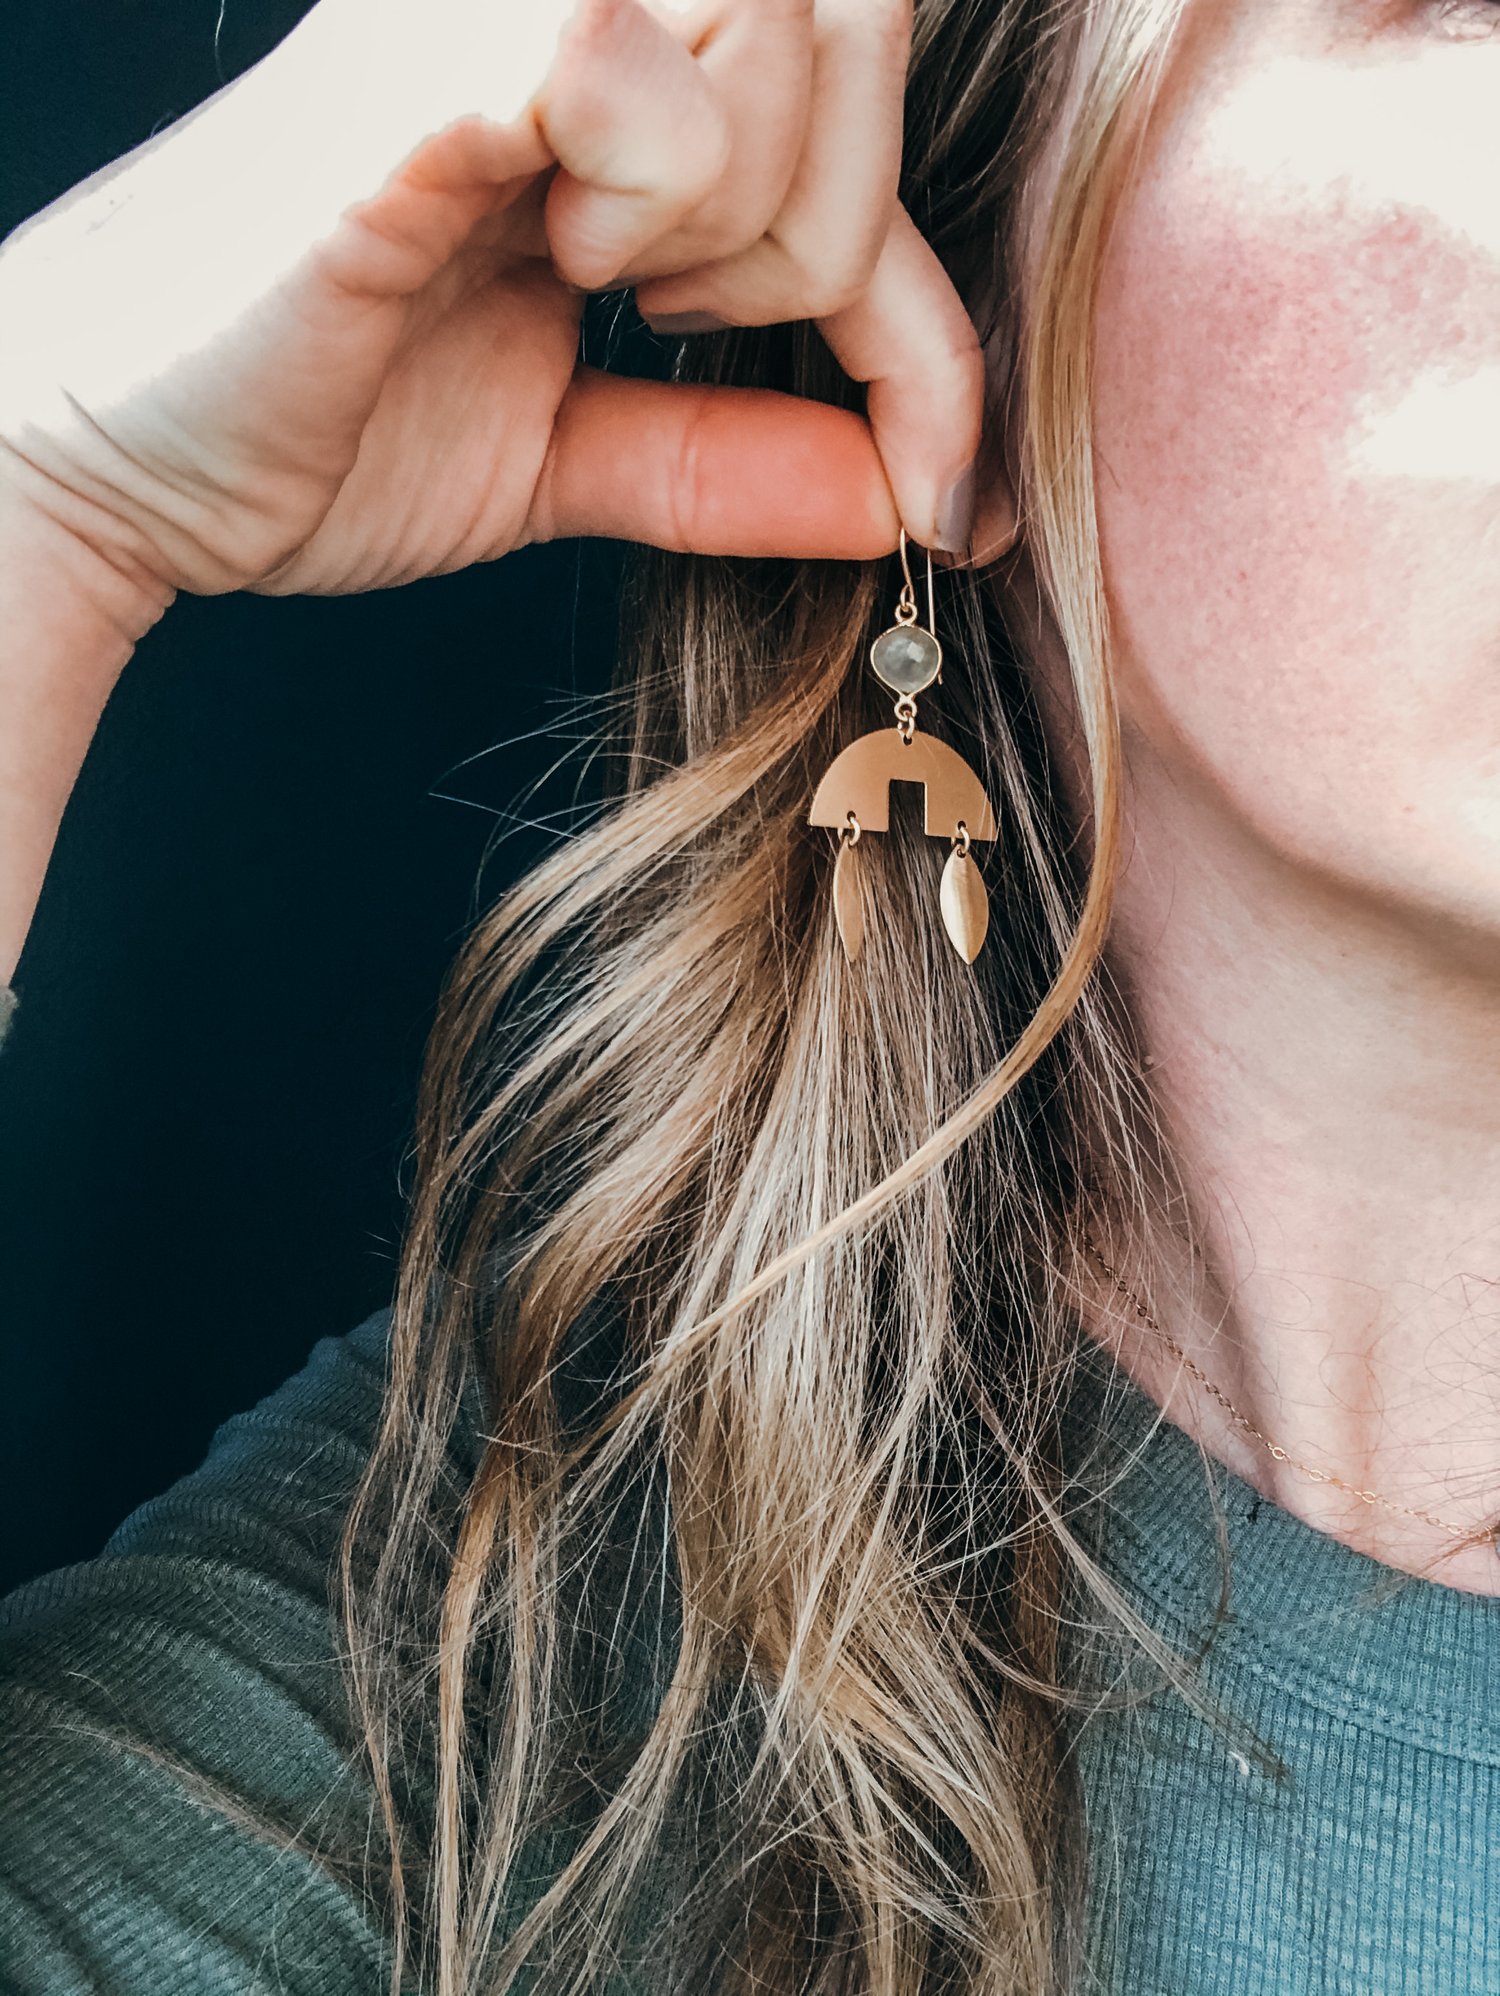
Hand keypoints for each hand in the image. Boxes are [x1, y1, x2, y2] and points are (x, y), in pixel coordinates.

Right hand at [0, 0, 985, 603]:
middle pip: (862, 18)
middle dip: (835, 239)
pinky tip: (554, 251)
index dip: (935, 325)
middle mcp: (564, 3)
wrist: (134, 473)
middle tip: (687, 325)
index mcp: (605, 75)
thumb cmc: (321, 434)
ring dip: (747, 214)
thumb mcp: (571, 458)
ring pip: (784, 18)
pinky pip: (635, 58)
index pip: (863, 125)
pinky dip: (650, 190)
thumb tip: (902, 501)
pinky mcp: (425, 68)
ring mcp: (490, 14)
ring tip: (602, 282)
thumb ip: (733, 461)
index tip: (950, 498)